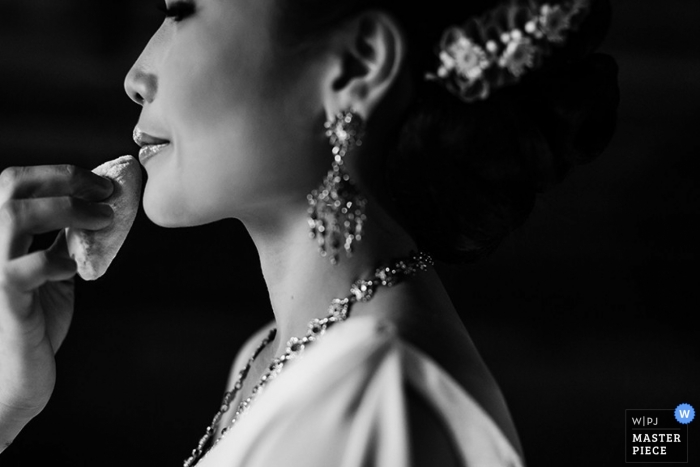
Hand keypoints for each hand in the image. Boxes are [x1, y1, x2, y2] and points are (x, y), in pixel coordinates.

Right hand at [0, 164, 113, 449]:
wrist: (17, 374)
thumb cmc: (34, 320)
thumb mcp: (53, 269)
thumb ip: (64, 239)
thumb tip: (98, 206)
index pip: (15, 181)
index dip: (61, 174)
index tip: (104, 183)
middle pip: (11, 185)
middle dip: (66, 180)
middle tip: (108, 193)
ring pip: (14, 217)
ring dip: (67, 210)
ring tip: (104, 220)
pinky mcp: (3, 300)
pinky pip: (23, 269)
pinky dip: (57, 260)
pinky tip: (76, 268)